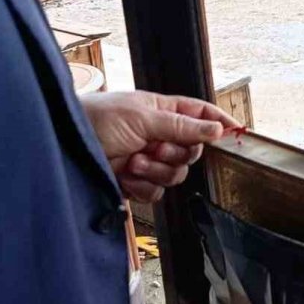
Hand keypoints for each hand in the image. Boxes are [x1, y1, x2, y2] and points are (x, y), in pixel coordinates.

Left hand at [82, 90, 231, 202]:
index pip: (201, 114)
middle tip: (155, 147)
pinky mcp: (139, 182)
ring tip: (132, 161)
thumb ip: (182, 125)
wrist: (67, 146)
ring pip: (176, 175)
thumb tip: (216, 128)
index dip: (218, 121)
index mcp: (164, 112)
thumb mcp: (143, 116)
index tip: (236, 130)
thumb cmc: (98, 118)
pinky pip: (158, 192)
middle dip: (174, 154)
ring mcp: (150, 160)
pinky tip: (125, 176)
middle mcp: (160, 136)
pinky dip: (142, 186)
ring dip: (155, 171)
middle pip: (191, 152)